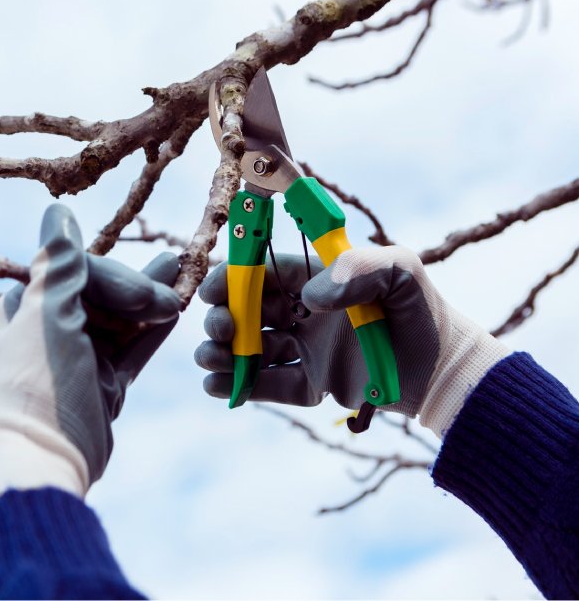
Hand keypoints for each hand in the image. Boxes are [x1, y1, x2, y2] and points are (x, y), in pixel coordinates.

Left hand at [0, 205, 180, 507]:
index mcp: (23, 308)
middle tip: (172, 289)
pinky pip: (132, 349)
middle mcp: (48, 328)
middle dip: (138, 287)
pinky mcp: (103, 383)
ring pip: (121, 319)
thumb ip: (60, 264)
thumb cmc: (38, 380)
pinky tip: (177, 312)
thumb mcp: (47, 315)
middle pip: (101, 292)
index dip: (112, 275)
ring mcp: (79, 357)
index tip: (142, 292)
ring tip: (183, 273)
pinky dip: (152, 332)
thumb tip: (57, 211)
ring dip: (151, 300)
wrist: (45, 458)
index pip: (75, 271)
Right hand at [194, 246, 508, 436]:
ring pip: (253, 350)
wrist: (445, 371)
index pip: (263, 273)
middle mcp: (305, 313)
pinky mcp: (314, 385)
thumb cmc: (421, 311)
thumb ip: (357, 268)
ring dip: (224, 353)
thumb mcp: (399, 271)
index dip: (233, 279)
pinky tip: (219, 387)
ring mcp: (307, 350)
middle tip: (221, 330)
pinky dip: (243, 387)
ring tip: (210, 360)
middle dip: (224, 319)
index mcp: (316, 280)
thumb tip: (309, 298)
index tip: (212, 291)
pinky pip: (271, 386)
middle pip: (249, 312)